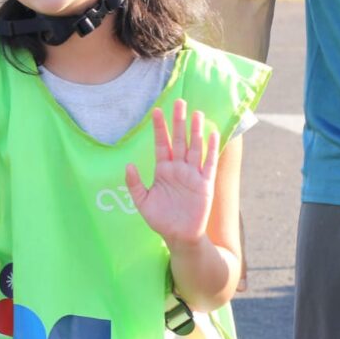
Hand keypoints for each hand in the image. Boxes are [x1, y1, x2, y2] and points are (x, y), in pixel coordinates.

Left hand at [124, 99, 219, 245]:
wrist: (179, 236)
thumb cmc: (161, 220)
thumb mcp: (142, 202)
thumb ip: (135, 184)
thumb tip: (128, 165)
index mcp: (163, 170)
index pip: (161, 144)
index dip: (159, 128)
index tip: (156, 111)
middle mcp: (178, 168)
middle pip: (179, 140)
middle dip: (178, 122)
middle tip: (179, 102)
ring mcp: (193, 174)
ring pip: (194, 147)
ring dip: (195, 131)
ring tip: (196, 112)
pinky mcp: (205, 184)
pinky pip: (209, 163)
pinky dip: (211, 148)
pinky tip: (212, 133)